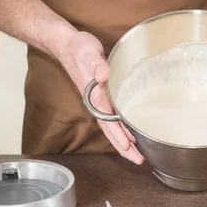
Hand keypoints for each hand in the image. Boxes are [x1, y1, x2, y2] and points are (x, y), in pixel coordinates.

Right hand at [55, 31, 143, 163]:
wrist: (68, 46)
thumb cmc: (79, 48)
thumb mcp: (88, 52)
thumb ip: (96, 64)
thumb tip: (102, 76)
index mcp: (95, 95)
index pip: (107, 120)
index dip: (117, 134)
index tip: (126, 147)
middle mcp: (96, 103)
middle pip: (110, 130)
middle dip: (123, 147)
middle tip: (138, 161)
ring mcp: (98, 102)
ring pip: (112, 128)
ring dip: (123, 142)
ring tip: (136, 155)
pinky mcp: (102, 98)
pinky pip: (112, 120)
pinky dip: (121, 130)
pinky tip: (130, 135)